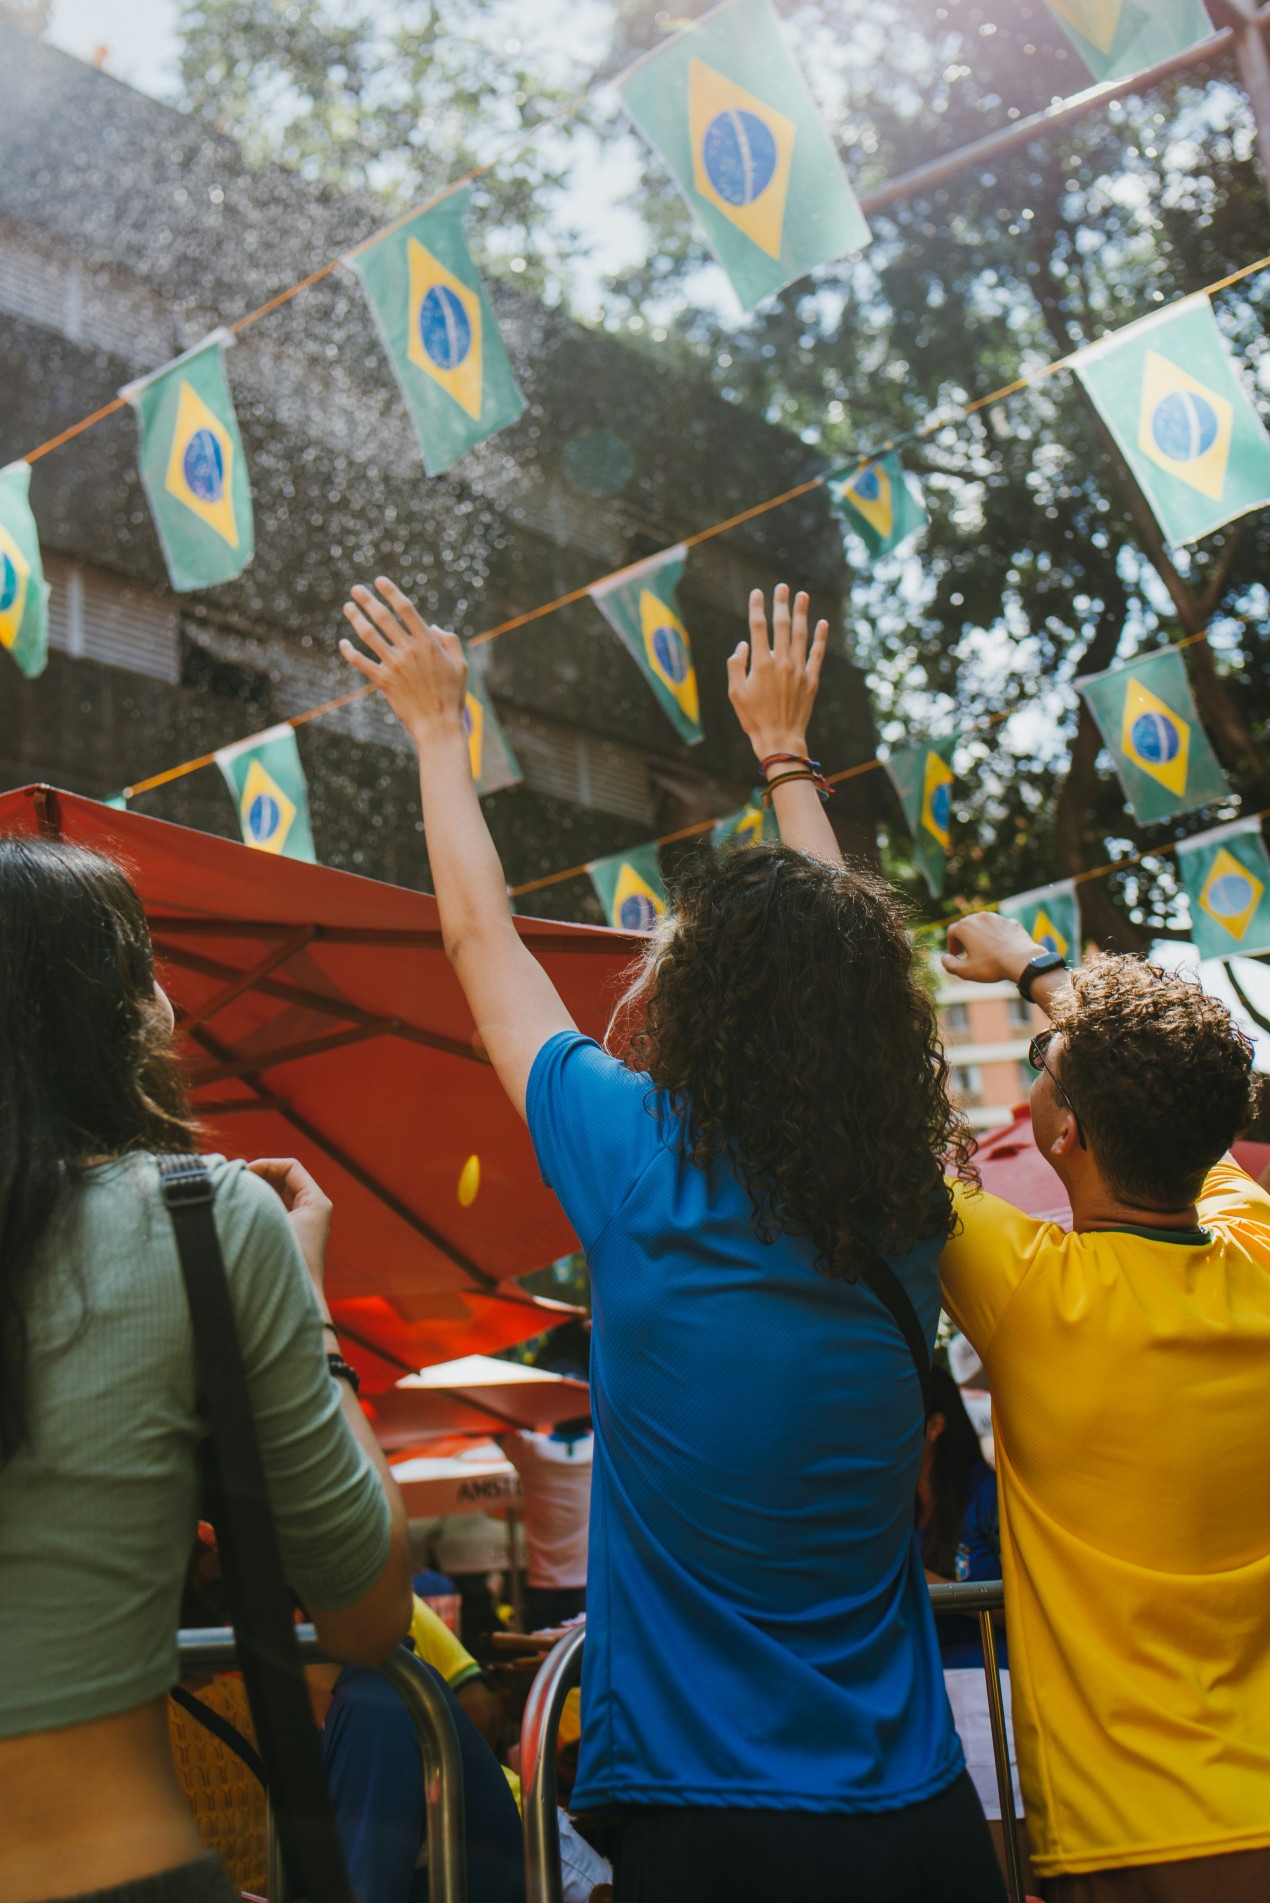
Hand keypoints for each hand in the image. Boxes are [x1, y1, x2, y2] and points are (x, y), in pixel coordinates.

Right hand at [248, 1156, 332, 1296]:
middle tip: (234, 1182)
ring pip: (277, 1196)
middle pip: (284, 1179)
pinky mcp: (291, 1238)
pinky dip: (258, 1207)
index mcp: (316, 1202)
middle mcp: (313, 1211)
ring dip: (257, 1192)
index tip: (243, 1174)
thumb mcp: (269, 1222)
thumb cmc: (283, 1262)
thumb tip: (232, 1180)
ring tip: (235, 1195)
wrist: (294, 1304)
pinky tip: (240, 1212)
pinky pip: (274, 1212)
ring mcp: (303, 1225)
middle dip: (259, 1177)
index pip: (291, 1167)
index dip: (266, 1164)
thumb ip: (255, 1198)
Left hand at [340, 577, 467, 747]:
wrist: (438, 725)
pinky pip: (360, 662)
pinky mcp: (383, 681)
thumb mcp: (460, 665)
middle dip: (368, 600)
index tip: (380, 581)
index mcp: (428, 643)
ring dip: (356, 619)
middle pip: (383, 617)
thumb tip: (432, 626)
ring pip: (369, 636)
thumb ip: (449, 640)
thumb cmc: (452, 696)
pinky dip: (349, 651)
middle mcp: (409, 650)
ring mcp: (394, 665)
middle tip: (356, 589)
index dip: (392, 592)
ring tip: (348, 607)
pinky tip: (343, 642)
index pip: (406, 610)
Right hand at [726, 583, 827, 762]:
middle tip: (782, 587)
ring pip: (802, 635)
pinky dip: (820, 637)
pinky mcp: (811, 680)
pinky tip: (823, 623)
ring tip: (803, 596)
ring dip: (802, 613)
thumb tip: (743, 644)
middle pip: (782, 625)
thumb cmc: (753, 718)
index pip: (757, 627)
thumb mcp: (735, 693)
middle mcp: (781, 662)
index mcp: (760, 664)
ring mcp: (799, 670)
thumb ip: (736, 665)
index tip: (757, 592)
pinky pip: (817, 654)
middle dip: (781, 604)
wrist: (779, 739)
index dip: (757, 607)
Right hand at [942, 913, 1044, 985]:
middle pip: (967, 925)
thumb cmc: (992, 966)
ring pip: (984, 924)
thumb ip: (949, 964)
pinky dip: (997, 935)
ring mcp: (997, 918)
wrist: (1021, 961)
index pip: (952, 932)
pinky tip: (1000, 946)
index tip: (956, 954)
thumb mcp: (965, 971)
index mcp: (965, 926)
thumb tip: (944, 958)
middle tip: (967, 951)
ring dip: (981, 934)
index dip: (951, 944)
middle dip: (965, 937)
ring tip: (984, 948)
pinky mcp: (1011, 922)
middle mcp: (980, 917)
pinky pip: (1000, 927)